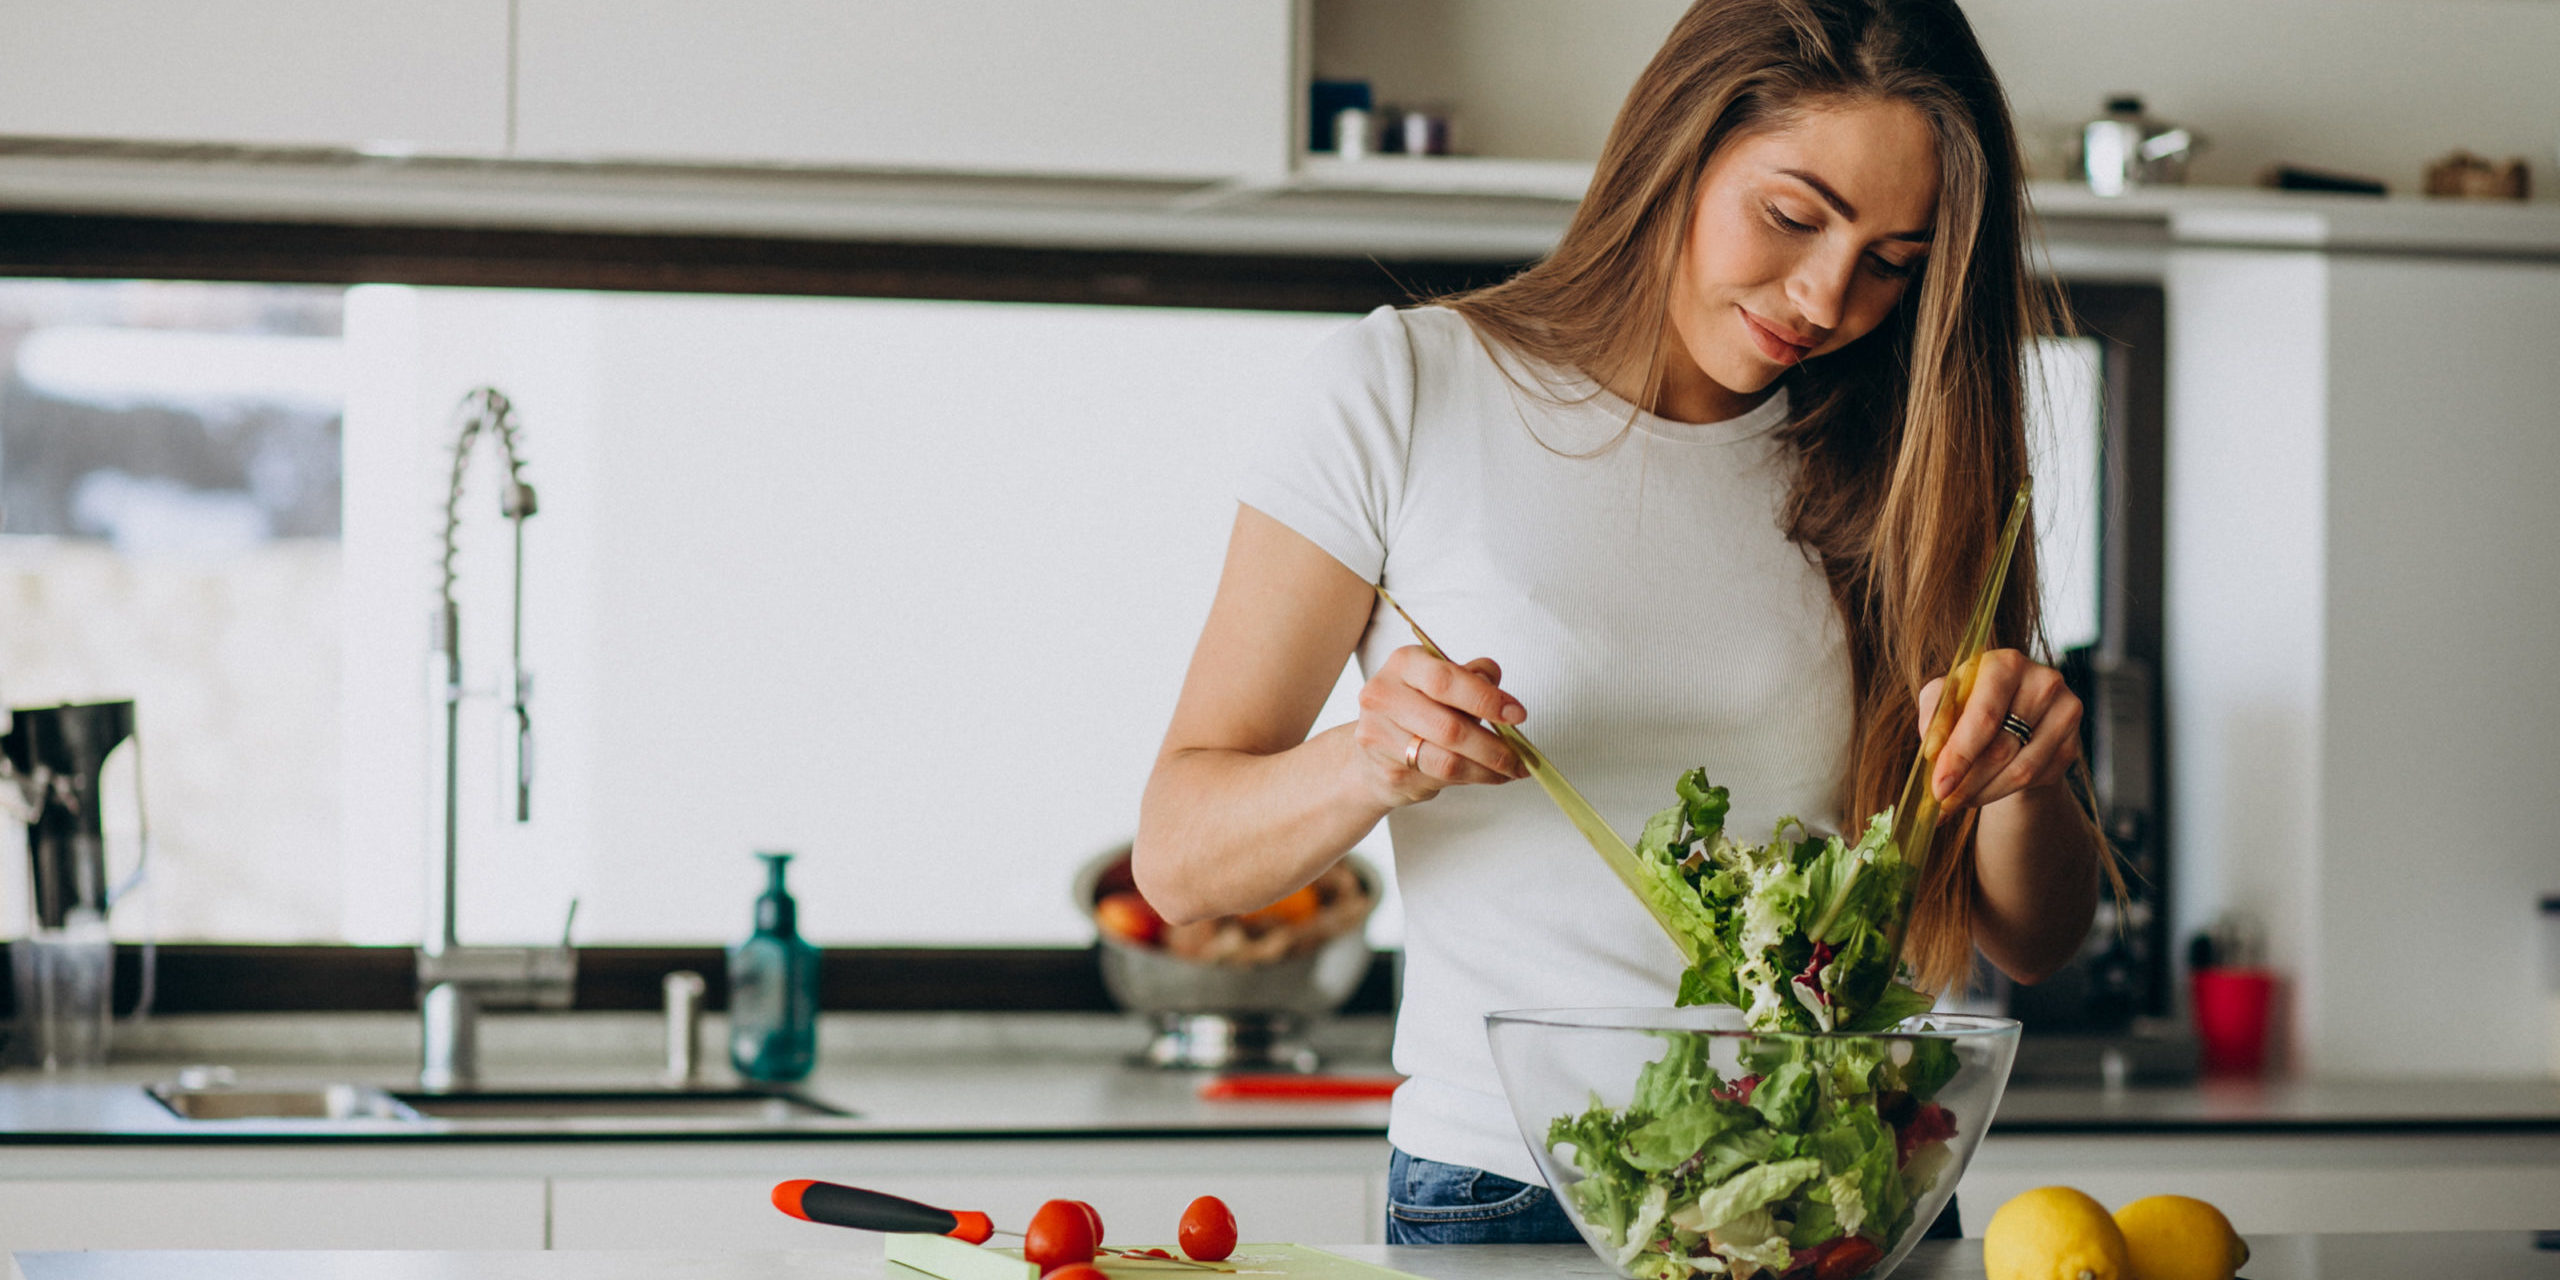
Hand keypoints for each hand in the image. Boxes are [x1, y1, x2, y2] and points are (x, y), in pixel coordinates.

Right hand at [1351, 645, 1527, 805]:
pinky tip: (1487, 775)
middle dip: (1494, 746)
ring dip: (1487, 769)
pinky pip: (1441, 780)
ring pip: (1447, 761)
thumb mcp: (1441, 681)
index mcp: (1403, 664)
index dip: (1486, 699)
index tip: (1517, 714)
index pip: (1446, 681)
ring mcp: (1380, 737)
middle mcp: (1384, 697)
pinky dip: (1472, 779)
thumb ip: (1470, 678)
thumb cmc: (1415, 709)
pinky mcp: (1388, 772)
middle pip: (1448, 727)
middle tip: (1521, 755)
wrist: (1372, 752)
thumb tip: (1496, 685)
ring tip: (1511, 769)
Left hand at [1916, 648, 2081, 810]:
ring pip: (2020, 771)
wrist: (2012, 712)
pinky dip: (2002, 792)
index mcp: (2006, 664)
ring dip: (1983, 792)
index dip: (1959, 755)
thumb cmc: (1970, 701)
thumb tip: (1933, 752)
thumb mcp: (1944, 699)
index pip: (1984, 717)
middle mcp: (2043, 682)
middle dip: (1966, 782)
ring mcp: (2065, 713)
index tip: (1938, 788)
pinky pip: (2036, 779)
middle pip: (2001, 748)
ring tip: (1957, 801)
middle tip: (1942, 804)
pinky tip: (1981, 792)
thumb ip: (1934, 718)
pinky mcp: (2072, 743)